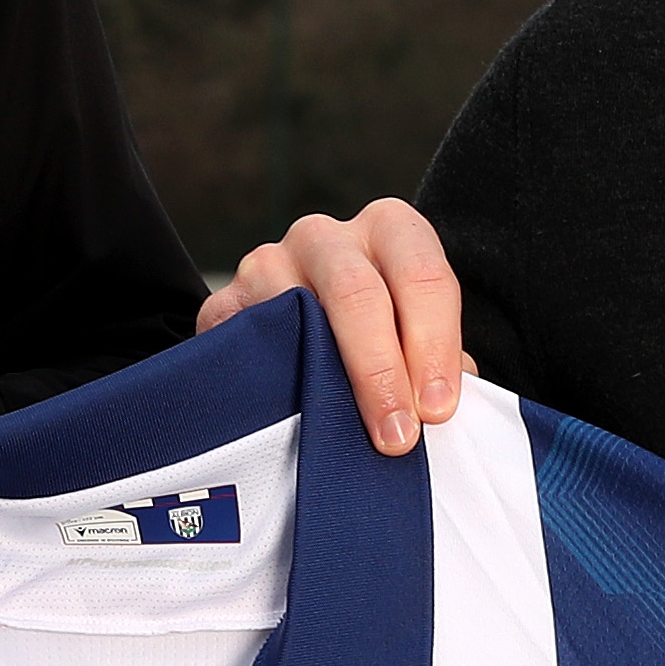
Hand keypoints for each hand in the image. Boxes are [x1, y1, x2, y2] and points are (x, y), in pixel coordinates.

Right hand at [194, 197, 462, 453]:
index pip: (424, 276)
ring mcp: (269, 263)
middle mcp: (327, 237)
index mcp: (390, 231)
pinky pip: (248, 343)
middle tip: (397, 434)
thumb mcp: (414, 334)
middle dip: (382, 371)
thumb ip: (437, 365)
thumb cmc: (377, 335)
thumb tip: (440, 408)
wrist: (295, 333)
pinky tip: (293, 418)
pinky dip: (272, 383)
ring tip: (345, 433)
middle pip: (358, 293)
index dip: (436, 346)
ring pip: (298, 314)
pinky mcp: (225, 304)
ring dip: (326, 381)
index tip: (438, 409)